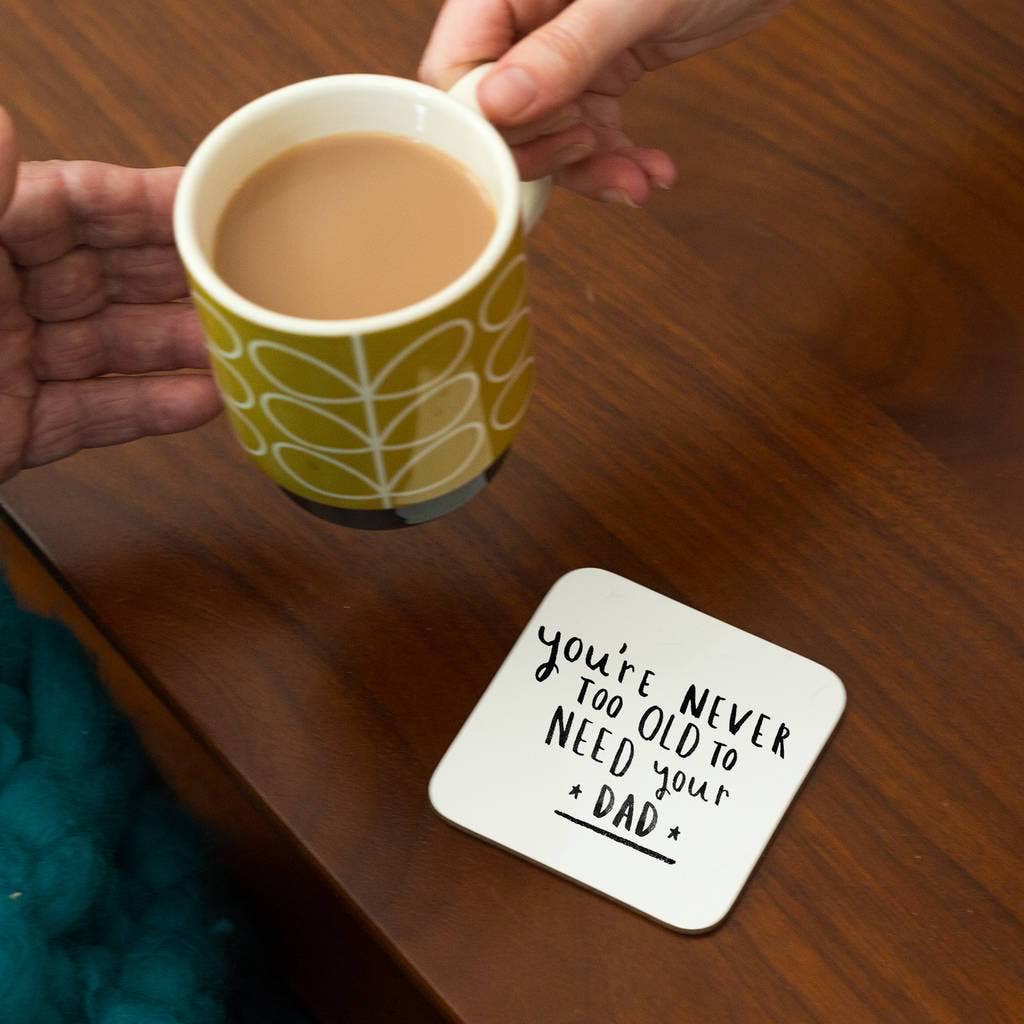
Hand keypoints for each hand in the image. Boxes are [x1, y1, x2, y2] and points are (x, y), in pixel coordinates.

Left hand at [0, 107, 219, 484]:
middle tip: (249, 286)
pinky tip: (205, 404)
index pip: (73, 205)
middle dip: (182, 282)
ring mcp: (11, 365)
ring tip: (246, 349)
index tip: (214, 202)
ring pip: (116, 348)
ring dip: (183, 350)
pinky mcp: (19, 428)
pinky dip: (152, 410)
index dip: (146, 201)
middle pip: (109, 277)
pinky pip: (99, 414)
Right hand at [420, 0, 788, 204]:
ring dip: (594, 169)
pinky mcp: (604, 71)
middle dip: (548, 152)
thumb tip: (499, 103)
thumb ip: (566, 50)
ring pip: (551, 134)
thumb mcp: (632, 1)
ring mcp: (566, 49)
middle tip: (590, 152)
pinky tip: (653, 170)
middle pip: (501, 112)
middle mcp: (530, 20)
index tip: (518, 152)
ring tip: (638, 180)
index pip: (457, 64)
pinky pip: (593, 131)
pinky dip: (621, 159)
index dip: (480, 120)